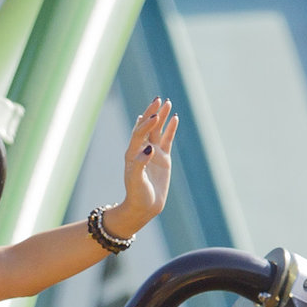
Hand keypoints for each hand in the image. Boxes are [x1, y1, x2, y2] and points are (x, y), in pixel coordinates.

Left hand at [108, 98, 175, 236]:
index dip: (146, 125)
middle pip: (147, 127)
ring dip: (161, 117)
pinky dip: (170, 129)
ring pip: (158, 131)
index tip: (154, 116)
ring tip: (167, 102)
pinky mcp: (163, 159)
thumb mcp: (136, 181)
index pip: (139, 134)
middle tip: (158, 99)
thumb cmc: (137, 195)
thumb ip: (139, 164)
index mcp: (132, 154)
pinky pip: (167, 140)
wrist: (144, 207)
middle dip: (152, 113)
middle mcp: (141, 150)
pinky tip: (174, 118)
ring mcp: (153, 153)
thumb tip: (149, 149)